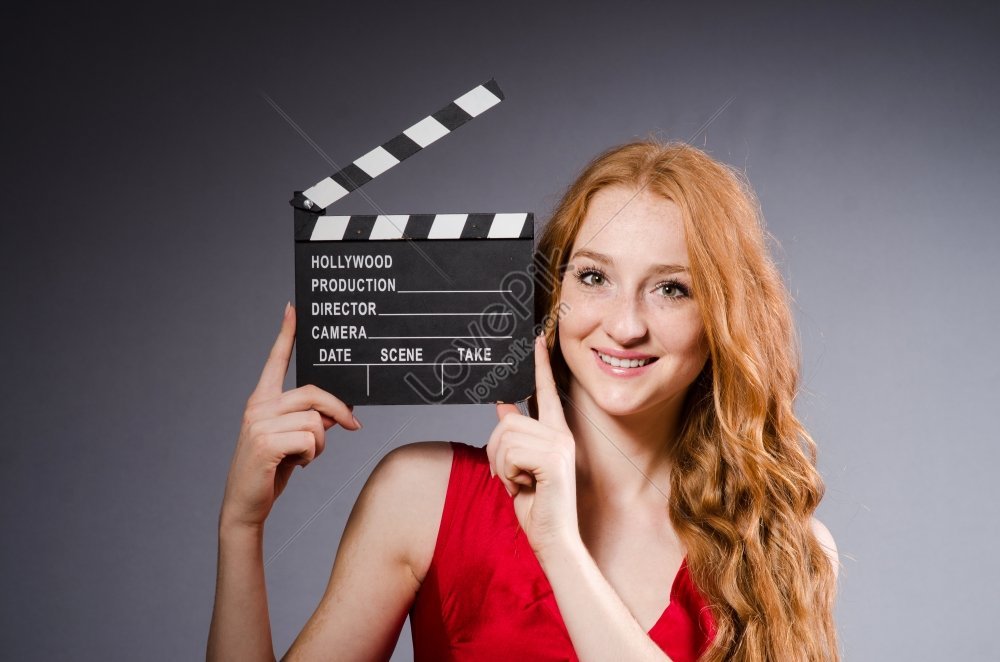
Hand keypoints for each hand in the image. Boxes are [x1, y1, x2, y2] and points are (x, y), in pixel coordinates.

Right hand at [219, 303, 361, 529]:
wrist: (245, 506)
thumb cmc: (270, 472)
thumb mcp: (293, 441)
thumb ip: (310, 420)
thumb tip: (337, 411)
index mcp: (261, 401)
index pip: (275, 361)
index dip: (286, 335)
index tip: (293, 309)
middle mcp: (258, 407)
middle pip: (313, 393)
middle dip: (339, 410)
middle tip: (354, 426)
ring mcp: (259, 424)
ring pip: (316, 421)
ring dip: (322, 444)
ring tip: (305, 457)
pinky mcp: (266, 442)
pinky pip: (311, 440)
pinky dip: (313, 456)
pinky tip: (297, 466)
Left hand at [486, 335, 578, 555]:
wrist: (554, 540)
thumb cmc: (537, 507)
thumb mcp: (518, 467)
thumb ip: (514, 436)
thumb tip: (503, 405)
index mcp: (556, 433)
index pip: (545, 392)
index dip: (540, 365)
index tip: (537, 339)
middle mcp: (560, 435)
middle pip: (505, 422)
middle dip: (495, 452)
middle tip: (511, 476)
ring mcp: (559, 446)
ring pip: (504, 437)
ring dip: (500, 467)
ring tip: (518, 483)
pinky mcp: (553, 460)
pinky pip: (509, 454)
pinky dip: (505, 475)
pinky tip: (523, 488)